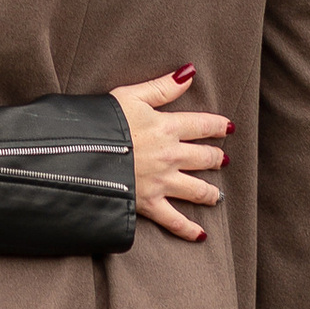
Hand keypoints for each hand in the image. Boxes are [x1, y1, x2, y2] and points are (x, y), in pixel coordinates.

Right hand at [110, 69, 229, 239]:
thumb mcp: (130, 96)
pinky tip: (202, 235)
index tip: (228, 127)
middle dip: (215, 158)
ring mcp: (162, 182)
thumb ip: (163, 87)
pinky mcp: (150, 204)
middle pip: (204, 158)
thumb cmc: (103, 122)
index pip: (202, 125)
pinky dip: (189, 230)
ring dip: (210, 192)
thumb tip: (190, 73)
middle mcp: (171, 156)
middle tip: (222, 159)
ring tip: (217, 195)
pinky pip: (174, 220)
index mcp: (167, 127)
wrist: (80, 154)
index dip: (218, 125)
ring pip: (197, 189)